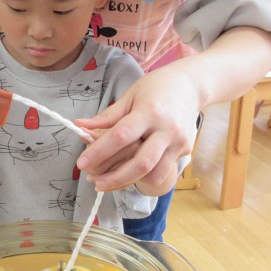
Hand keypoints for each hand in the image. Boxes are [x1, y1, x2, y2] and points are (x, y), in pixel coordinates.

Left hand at [75, 67, 198, 190]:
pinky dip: (144, 176)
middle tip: (95, 184)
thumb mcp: (130, 95)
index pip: (120, 136)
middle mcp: (167, 129)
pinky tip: (130, 172)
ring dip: (130, 182)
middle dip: (115, 179)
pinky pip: (162, 170)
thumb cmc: (156, 87)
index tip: (81, 163)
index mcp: (149, 112)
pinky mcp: (185, 150)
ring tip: (110, 181)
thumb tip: (80, 126)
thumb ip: (107, 116)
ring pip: (154, 174)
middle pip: (140, 164)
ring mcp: (179, 142)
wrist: (191, 86)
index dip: (99, 152)